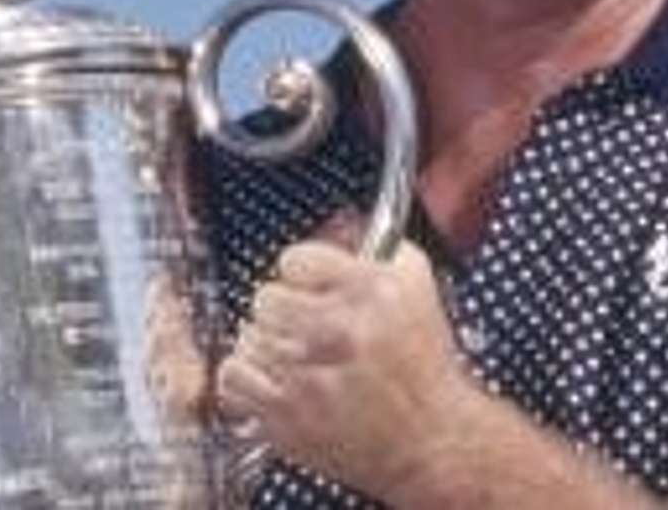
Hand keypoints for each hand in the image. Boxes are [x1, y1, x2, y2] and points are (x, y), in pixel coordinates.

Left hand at [216, 230, 474, 503]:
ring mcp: (309, 378)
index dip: (301, 271)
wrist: (432, 440)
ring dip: (266, 342)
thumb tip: (337, 226)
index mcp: (368, 292)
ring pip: (248, 337)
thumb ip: (376, 244)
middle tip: (300, 320)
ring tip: (290, 352)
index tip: (309, 282)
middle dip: (282, 306)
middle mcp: (337, 331)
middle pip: (265, 298)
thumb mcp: (416, 283)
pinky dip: (245, 376)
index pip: (294, 259)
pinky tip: (269, 376)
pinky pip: (235, 380)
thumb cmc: (424, 366)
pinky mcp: (289, 420)